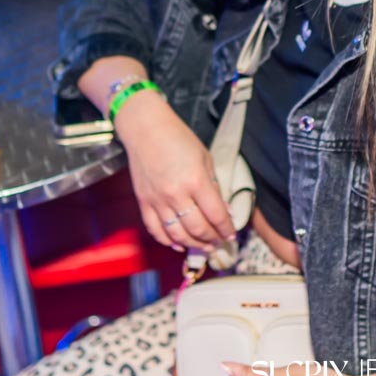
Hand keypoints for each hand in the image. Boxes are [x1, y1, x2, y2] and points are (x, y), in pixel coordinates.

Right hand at [113, 89, 235, 250]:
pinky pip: (155, 229)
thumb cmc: (178, 138)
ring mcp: (157, 200)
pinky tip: (179, 244)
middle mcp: (176, 194)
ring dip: (194, 244)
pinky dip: (167, 241)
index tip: (231, 234)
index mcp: (196, 180)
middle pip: (198, 229)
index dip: (226, 228)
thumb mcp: (205, 158)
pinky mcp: (143, 202)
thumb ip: (214, 186)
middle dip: (212, 239)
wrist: (145, 129)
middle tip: (219, 242)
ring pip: (177, 234)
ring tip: (204, 246)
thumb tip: (223, 210)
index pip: (216, 215)